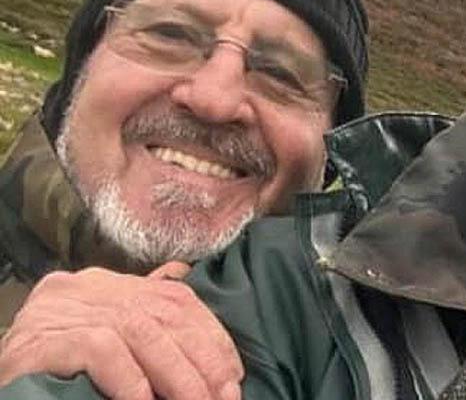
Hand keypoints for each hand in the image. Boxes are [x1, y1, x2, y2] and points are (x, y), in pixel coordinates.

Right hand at [0, 263, 241, 399]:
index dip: (210, 336)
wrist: (6, 393)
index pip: (173, 299)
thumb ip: (153, 336)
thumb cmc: (61, 380)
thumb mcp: (115, 349)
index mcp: (105, 286)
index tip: (233, 374)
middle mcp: (81, 288)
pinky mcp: (39, 338)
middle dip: (202, 359)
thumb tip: (222, 359)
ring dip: (177, 375)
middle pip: (161, 314)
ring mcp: (58, 310)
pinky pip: (100, 349)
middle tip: (225, 396)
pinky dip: (130, 379)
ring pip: (139, 332)